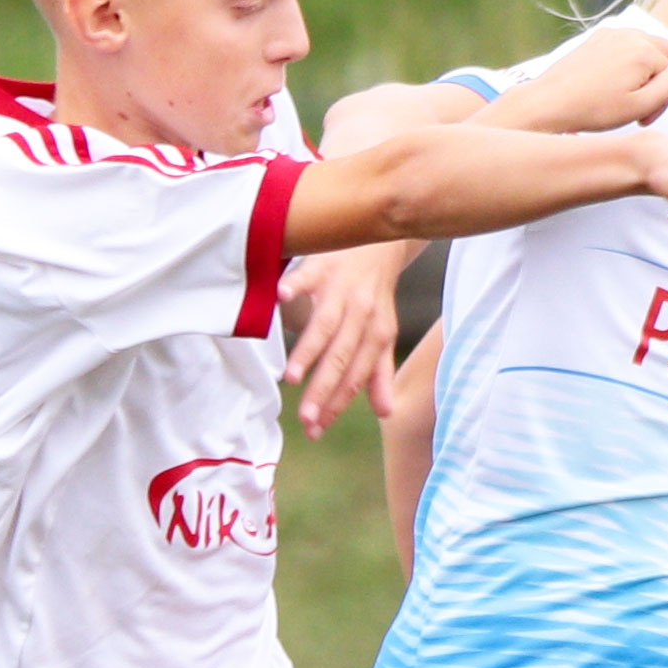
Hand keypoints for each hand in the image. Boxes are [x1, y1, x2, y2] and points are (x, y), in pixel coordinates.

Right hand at [283, 243, 417, 434]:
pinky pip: (307, 276)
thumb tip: (385, 413)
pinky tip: (282, 297)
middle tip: (305, 419)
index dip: (336, 405)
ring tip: (291, 377)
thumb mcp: (382, 332)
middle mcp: (362, 315)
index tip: (315, 430)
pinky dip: (296, 285)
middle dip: (323, 390)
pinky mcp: (323, 265)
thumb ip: (380, 373)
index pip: (355, 377)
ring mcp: (341, 290)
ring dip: (309, 351)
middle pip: (341, 358)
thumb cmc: (375, 292)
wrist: (381, 238)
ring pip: (326, 325)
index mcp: (377, 335)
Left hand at [486, 24, 667, 137]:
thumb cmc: (594, 110)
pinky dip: (633, 67)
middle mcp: (630, 33)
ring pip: (646, 50)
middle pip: (666, 53)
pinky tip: (622, 91)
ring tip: (638, 106)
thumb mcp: (641, 105)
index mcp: (645, 50)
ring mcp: (610, 34)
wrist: (548, 104)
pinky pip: (626, 48)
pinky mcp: (596, 39)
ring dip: (650, 75)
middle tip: (659, 111)